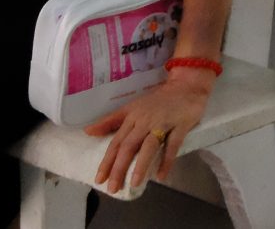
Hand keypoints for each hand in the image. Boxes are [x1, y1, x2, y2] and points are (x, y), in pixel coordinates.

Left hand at [87, 71, 214, 196]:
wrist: (186, 85)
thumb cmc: (157, 100)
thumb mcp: (132, 108)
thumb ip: (111, 121)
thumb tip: (88, 131)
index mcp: (132, 117)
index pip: (116, 142)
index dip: (107, 161)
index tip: (99, 179)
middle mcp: (144, 120)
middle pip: (129, 146)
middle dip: (119, 168)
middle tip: (113, 188)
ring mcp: (163, 122)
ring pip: (149, 146)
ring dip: (141, 165)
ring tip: (134, 183)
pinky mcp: (180, 124)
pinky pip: (173, 145)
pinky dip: (167, 160)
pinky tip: (161, 176)